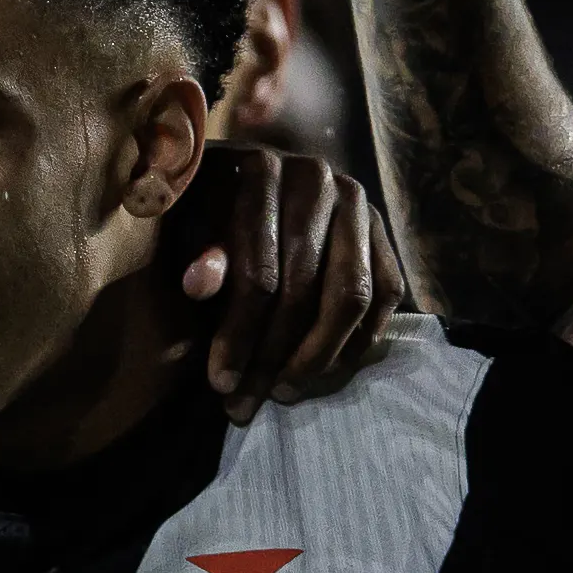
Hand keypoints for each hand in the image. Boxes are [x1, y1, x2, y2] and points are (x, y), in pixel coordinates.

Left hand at [171, 144, 408, 416]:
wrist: (247, 180)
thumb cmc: (207, 212)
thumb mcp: (187, 228)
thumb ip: (195, 253)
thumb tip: (199, 285)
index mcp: (260, 170)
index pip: (257, 271)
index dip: (237, 334)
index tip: (220, 382)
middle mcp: (316, 178)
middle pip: (304, 288)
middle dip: (274, 355)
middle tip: (248, 402)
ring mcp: (356, 203)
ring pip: (351, 295)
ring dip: (319, 355)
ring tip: (285, 391)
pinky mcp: (382, 229)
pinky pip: (385, 292)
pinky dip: (361, 337)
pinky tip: (328, 370)